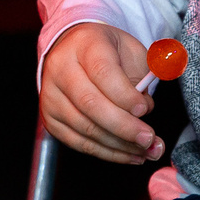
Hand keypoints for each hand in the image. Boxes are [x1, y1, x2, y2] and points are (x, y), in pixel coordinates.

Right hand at [41, 21, 163, 164]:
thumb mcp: (131, 50)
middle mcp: (62, 69)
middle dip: (124, 126)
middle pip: (90, 103)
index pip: (102, 72)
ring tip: (146, 151)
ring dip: (120, 145)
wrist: (74, 51)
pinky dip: (107, 153)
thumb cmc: (107, 52)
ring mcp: (52, 95)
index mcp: (85, 44)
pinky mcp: (50, 118)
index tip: (145, 109)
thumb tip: (147, 107)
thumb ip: (145, 74)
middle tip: (149, 138)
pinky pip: (79, 143)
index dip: (124, 95)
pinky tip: (129, 155)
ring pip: (85, 127)